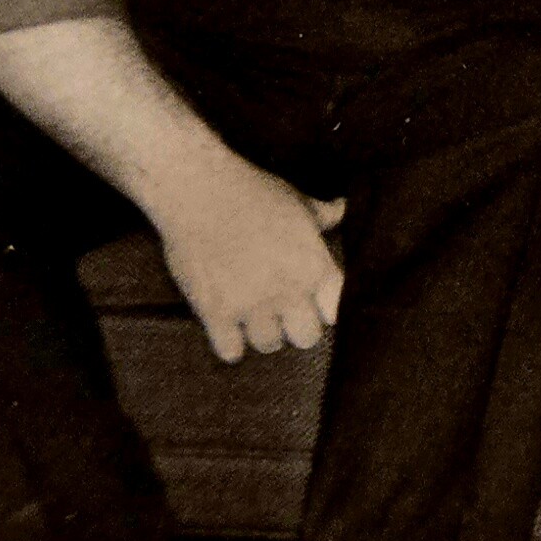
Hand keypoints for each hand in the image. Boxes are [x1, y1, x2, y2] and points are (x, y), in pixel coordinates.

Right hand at [154, 155, 345, 363]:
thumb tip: (343, 208)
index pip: (336, 311)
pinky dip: (229, 344)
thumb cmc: (250, 190)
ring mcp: (251, 303)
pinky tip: (227, 328)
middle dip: (296, 327)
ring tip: (255, 320)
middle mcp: (288, 289)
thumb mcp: (295, 200)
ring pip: (270, 345)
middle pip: (307, 338)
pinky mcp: (215, 311)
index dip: (324, 309)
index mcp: (312, 264)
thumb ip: (323, 215)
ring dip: (263, 335)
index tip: (313, 302)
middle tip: (283, 315)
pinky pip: (231, 352)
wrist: (197, 188)